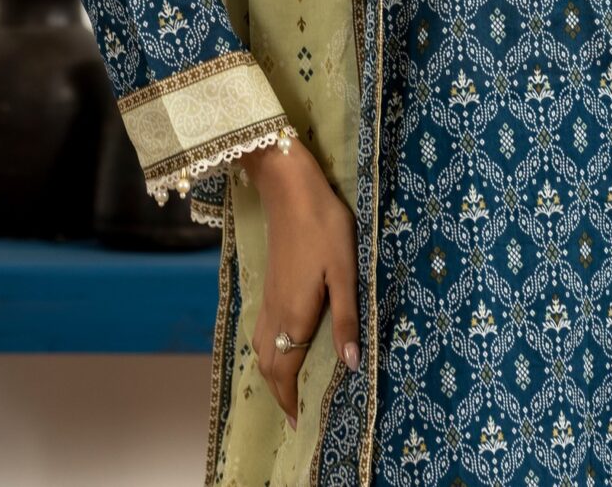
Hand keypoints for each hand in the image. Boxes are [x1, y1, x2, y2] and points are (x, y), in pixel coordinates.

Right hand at [246, 139, 360, 428]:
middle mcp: (275, 312)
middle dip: (279, 393)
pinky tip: (280, 345)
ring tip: (287, 387)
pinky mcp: (269, 284)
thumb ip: (346, 320)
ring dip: (272, 372)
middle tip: (295, 414)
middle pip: (268, 365)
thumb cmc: (325, 228)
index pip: (285, 371)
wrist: (291, 189)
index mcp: (294, 315)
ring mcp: (268, 298)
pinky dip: (267, 350)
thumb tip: (350, 365)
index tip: (299, 423)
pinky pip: (261, 330)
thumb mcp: (346, 274)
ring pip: (261, 347)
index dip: (290, 399)